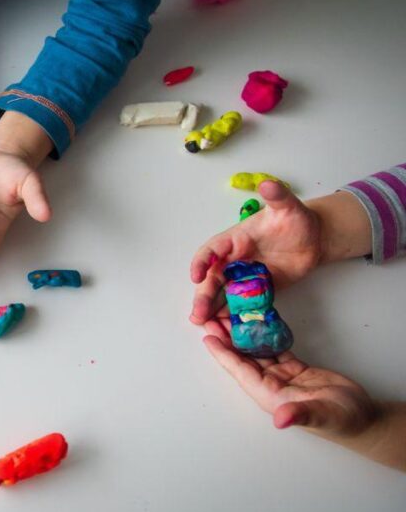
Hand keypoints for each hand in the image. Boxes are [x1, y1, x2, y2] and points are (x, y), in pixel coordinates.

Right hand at [189, 181, 323, 325]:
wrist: (314, 239)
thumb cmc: (297, 220)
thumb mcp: (289, 207)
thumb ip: (277, 196)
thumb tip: (268, 184)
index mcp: (235, 239)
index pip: (211, 250)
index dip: (202, 263)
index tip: (197, 276)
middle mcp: (234, 260)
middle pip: (212, 279)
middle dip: (203, 296)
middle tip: (198, 314)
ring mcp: (244, 276)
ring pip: (222, 294)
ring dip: (212, 309)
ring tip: (204, 324)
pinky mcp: (257, 290)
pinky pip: (240, 303)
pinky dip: (232, 315)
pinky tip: (226, 328)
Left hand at [202, 319, 376, 436]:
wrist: (363, 420)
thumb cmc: (343, 421)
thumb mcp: (322, 416)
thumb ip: (301, 415)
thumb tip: (281, 420)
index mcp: (270, 395)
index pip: (241, 371)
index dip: (224, 354)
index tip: (207, 337)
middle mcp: (271, 385)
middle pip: (243, 358)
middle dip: (226, 339)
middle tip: (211, 316)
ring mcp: (282, 377)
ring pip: (257, 351)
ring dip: (243, 334)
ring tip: (229, 314)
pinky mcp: (295, 370)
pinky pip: (276, 348)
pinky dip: (267, 334)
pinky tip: (259, 321)